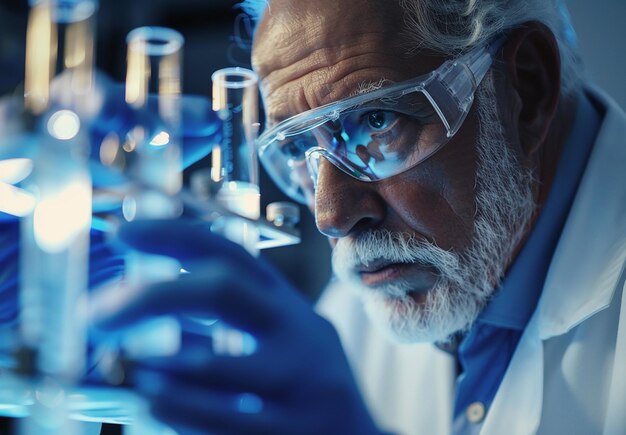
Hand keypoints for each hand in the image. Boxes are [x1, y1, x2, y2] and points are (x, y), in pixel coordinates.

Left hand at [89, 219, 381, 434]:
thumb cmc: (302, 382)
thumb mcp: (278, 335)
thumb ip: (228, 318)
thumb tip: (141, 300)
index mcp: (288, 303)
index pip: (232, 252)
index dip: (174, 234)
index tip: (121, 231)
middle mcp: (299, 333)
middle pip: (224, 290)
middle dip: (152, 294)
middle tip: (96, 312)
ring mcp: (300, 384)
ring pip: (218, 364)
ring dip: (154, 362)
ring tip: (115, 362)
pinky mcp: (292, 432)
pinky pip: (224, 421)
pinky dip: (175, 408)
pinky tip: (146, 401)